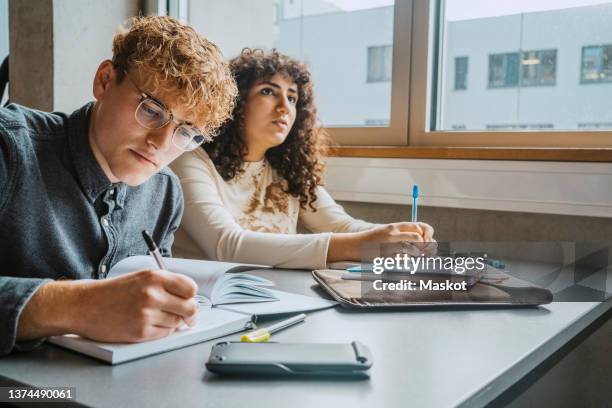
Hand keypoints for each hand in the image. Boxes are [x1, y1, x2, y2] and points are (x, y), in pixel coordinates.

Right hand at [17, 269, 198, 342]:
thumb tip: (189, 297)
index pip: (190, 288)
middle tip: (186, 316)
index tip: (188, 299)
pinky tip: (148, 324)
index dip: (191, 295)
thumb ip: (166, 284)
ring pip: (177, 323)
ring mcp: (146, 314)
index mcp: (155, 277)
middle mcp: (152, 294)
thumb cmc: (114, 292)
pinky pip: (164, 334)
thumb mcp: (142, 277)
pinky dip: (161, 332)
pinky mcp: (140, 332)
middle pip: (189, 308)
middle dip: (189, 313)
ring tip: (156, 317)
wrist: (85, 305)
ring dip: (172, 322)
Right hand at [364, 222, 436, 257]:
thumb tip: (421, 238)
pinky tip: (403, 261)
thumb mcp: (386, 230)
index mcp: (393, 226)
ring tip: (414, 257)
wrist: (355, 245)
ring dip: (416, 255)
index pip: (416, 226)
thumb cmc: (373, 239)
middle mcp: (392, 235)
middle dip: (423, 245)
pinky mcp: (386, 257)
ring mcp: (389, 246)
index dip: (424, 233)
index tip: (424, 240)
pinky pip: (403, 260)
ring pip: (412, 250)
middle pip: (417, 237)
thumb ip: (401, 232)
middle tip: (423, 251)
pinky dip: (406, 261)